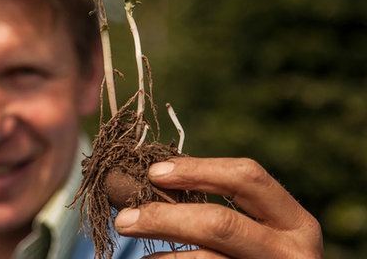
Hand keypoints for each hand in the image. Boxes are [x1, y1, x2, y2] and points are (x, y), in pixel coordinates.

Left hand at [114, 157, 323, 257]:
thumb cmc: (257, 258)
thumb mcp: (258, 232)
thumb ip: (221, 208)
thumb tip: (155, 181)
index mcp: (295, 222)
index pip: (247, 177)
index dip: (198, 170)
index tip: (154, 172)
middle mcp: (292, 253)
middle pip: (221, 223)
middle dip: (165, 217)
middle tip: (124, 218)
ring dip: (160, 253)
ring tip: (133, 244)